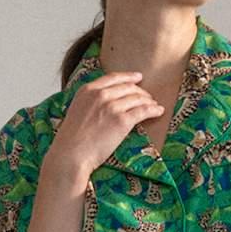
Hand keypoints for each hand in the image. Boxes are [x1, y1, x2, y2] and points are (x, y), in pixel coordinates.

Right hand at [44, 70, 164, 188]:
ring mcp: (112, 107)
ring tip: (154, 105)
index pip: (113, 78)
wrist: (71, 154)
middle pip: (128, 87)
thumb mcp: (77, 111)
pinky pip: (142, 111)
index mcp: (88, 90)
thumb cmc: (72, 140)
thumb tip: (102, 105)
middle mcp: (101, 95)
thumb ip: (90, 103)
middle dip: (140, 91)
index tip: (138, 77)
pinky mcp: (122, 121)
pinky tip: (158, 111)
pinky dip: (153, 110)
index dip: (128, 77)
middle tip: (148, 97)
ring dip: (148, 101)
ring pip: (137, 98)